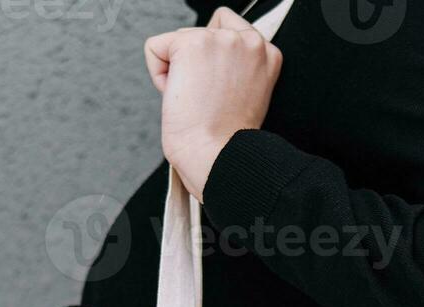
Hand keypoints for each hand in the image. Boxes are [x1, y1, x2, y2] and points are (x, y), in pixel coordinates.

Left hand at [144, 8, 283, 200]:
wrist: (219, 157)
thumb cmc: (230, 140)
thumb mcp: (248, 94)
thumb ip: (237, 66)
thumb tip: (209, 59)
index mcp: (268, 54)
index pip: (229, 31)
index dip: (216, 63)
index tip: (223, 95)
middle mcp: (249, 41)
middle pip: (202, 32)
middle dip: (197, 66)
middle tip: (210, 102)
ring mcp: (220, 40)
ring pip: (179, 40)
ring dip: (180, 72)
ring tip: (199, 103)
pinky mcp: (191, 43)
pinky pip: (155, 48)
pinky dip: (158, 75)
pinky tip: (181, 97)